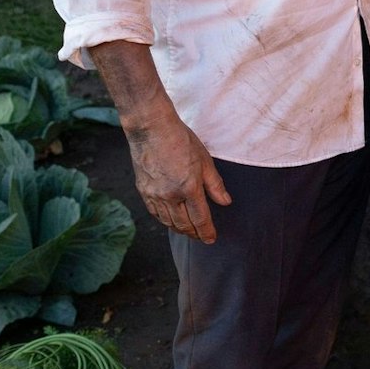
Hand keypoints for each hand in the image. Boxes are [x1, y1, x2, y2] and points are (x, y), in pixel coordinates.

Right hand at [125, 114, 231, 243]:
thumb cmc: (181, 140)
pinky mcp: (143, 191)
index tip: (211, 239)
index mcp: (189, 188)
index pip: (200, 219)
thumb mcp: (205, 160)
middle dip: (194, 233)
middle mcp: (170, 196)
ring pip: (168, 221)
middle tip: (201, 237)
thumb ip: (215, 185)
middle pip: (183, 224)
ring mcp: (154, 195)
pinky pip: (155, 213)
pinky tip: (170, 220)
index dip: (207, 232)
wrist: (151, 129)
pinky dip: (164, 220)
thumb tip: (226, 202)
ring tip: (188, 231)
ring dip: (179, 229)